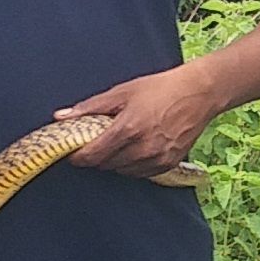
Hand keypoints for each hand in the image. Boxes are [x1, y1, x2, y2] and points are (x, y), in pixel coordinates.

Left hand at [59, 64, 226, 177]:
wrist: (199, 93)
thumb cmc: (160, 88)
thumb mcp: (122, 92)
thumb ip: (90, 108)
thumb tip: (60, 117)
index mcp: (128, 129)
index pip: (92, 156)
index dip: (77, 156)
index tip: (72, 150)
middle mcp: (142, 148)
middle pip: (104, 165)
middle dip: (95, 155)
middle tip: (95, 140)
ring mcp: (157, 159)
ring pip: (121, 171)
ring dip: (113, 160)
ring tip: (118, 141)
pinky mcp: (168, 164)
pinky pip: (139, 173)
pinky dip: (131, 164)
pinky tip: (135, 147)